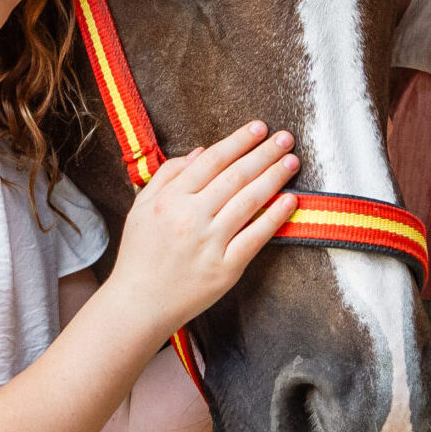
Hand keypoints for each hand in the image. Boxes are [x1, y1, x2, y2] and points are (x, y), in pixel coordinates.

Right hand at [106, 122, 299, 336]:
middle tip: (285, 137)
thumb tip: (200, 151)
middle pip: (235, 176)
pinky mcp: (225, 269)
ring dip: (274, 178)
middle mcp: (190, 218)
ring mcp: (209, 244)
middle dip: (264, 153)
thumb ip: (168, 175)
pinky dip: (274, 217)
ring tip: (292, 161)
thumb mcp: (141, 207)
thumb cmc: (140, 254)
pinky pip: (255, 238)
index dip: (238, 141)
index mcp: (170, 199)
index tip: (259, 128)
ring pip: (248, 202)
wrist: (138, 303)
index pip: (211, 160)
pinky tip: (290, 200)